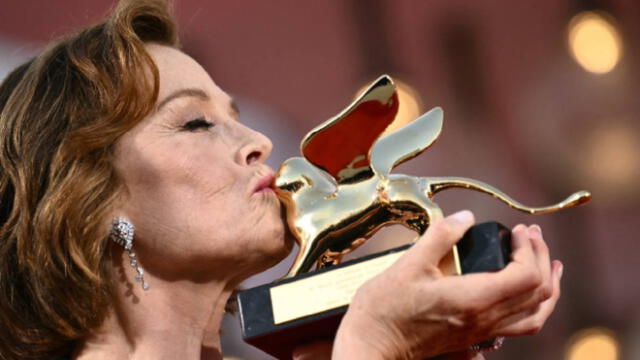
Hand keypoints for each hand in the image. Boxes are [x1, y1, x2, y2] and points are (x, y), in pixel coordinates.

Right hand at [333, 210, 562, 358]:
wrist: (372, 344)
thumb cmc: (385, 308)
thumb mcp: (409, 263)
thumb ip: (441, 235)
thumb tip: (465, 216)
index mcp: (473, 299)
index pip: (526, 275)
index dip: (530, 249)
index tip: (518, 230)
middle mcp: (485, 319)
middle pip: (538, 292)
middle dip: (541, 257)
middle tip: (530, 235)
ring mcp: (481, 332)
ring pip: (536, 314)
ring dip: (548, 286)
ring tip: (550, 264)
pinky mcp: (474, 337)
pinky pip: (521, 326)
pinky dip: (535, 307)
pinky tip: (525, 294)